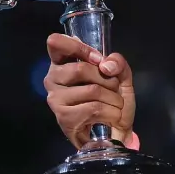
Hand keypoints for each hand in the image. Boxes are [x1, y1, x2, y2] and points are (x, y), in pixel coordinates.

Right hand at [43, 33, 136, 148]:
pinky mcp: (64, 119)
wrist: (116, 130)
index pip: (56, 44)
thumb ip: (118, 63)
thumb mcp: (121, 75)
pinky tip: (110, 116)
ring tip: (115, 104)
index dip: (80, 48)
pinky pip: (94, 109)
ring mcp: (55, 99)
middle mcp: (53, 79)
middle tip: (113, 88)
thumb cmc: (113, 98)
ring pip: (91, 90)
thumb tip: (106, 65)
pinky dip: (111, 112)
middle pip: (80, 69)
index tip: (99, 59)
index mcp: (63, 62)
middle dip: (107, 79)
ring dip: (113, 98)